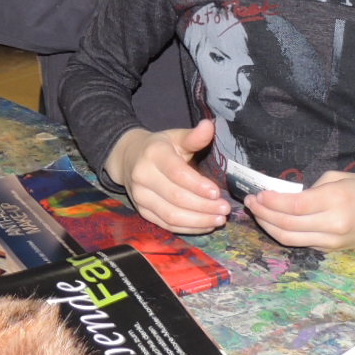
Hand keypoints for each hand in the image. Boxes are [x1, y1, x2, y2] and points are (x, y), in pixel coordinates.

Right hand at [104, 121, 229, 234]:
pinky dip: (188, 228)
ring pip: (171, 215)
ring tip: (219, 219)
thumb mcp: (175, 137)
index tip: (217, 193)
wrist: (128, 158)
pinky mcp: (142, 211)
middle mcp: (143, 176)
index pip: (177, 173)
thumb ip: (193, 136)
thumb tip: (209, 126)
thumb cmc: (159, 147)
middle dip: (203, 206)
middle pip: (176, 198)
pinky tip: (206, 225)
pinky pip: (166, 225)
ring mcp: (140, 196)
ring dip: (198, 220)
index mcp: (153, 154)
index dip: (197, 185)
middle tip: (225, 209)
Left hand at [243, 171, 354, 250]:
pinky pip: (301, 244)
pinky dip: (282, 234)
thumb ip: (311, 187)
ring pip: (290, 239)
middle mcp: (332, 225)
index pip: (294, 206)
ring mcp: (331, 241)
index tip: (257, 193)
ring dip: (268, 227)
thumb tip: (285, 196)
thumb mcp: (339, 177)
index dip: (271, 202)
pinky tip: (273, 222)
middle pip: (287, 225)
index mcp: (335, 201)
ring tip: (257, 213)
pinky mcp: (330, 250)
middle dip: (263, 214)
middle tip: (250, 202)